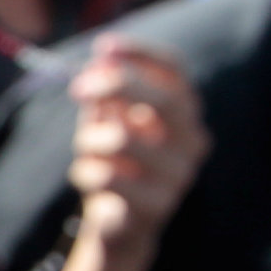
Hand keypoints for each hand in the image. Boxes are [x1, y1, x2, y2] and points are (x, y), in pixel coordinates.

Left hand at [64, 36, 205, 253]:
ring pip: (123, 139)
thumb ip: (104, 90)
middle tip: (78, 88)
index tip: (105, 45)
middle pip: (162, 99)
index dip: (142, 54)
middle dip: (115, 86)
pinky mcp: (158, 205)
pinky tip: (90, 179)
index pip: (175, 71)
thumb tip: (102, 57)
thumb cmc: (113, 161)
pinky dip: (85, 172)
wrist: (118, 224)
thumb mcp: (105, 120)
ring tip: (87, 152)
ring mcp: (180, 174)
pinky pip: (108, 176)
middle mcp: (193, 139)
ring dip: (89, 141)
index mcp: (184, 112)